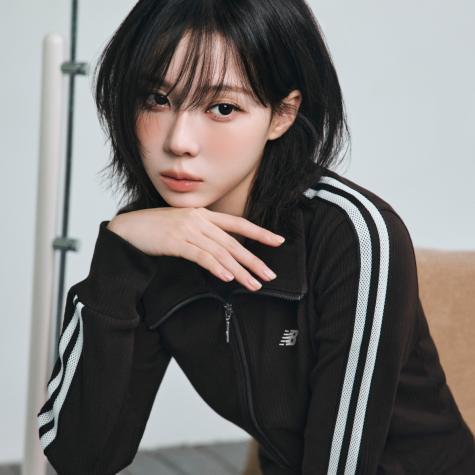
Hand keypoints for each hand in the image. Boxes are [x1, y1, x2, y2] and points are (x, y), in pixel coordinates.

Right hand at [106, 207, 285, 290]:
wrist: (129, 228)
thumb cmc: (157, 229)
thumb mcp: (184, 225)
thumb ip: (204, 232)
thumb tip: (224, 251)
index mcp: (204, 215)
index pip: (238, 223)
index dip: (260, 232)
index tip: (278, 241)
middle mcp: (199, 220)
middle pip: (233, 242)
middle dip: (253, 260)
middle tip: (270, 275)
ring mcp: (187, 230)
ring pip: (220, 252)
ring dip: (239, 270)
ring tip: (253, 285)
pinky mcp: (175, 242)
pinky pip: (200, 256)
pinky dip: (215, 267)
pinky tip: (227, 278)